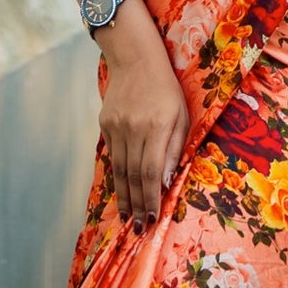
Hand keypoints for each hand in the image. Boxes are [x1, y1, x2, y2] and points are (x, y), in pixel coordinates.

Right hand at [97, 7, 189, 222]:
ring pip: (119, 169)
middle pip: (133, 175)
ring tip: (127, 219)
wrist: (134, 57)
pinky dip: (117, 176)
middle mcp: (134, 128)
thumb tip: (166, 183)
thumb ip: (175, 148)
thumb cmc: (166, 88)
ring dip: (124, 197)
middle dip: (136, 205)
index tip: (152, 220)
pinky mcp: (105, 123)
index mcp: (157, 125)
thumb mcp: (182, 115)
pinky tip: (121, 192)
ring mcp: (116, 126)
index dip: (151, 198)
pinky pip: (112, 156)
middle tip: (138, 229)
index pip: (151, 171)